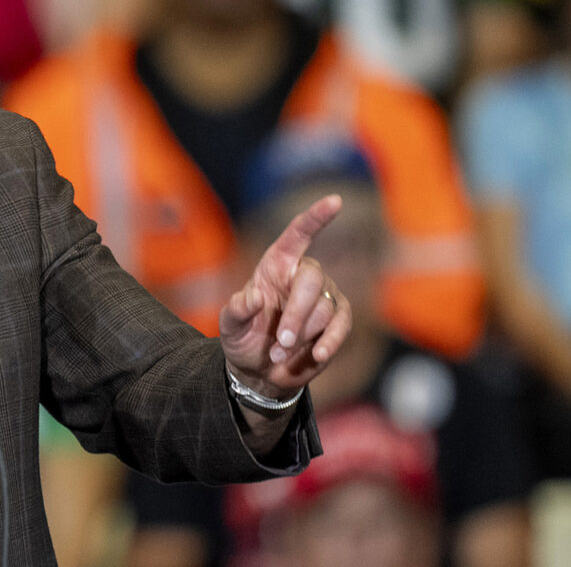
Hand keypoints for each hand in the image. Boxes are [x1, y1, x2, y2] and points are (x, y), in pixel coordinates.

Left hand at [220, 195, 351, 400]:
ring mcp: (324, 297)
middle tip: (281, 341)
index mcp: (276, 265)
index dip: (316, 217)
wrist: (260, 370)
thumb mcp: (229, 325)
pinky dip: (330, 341)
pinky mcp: (337, 321)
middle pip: (311, 279)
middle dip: (297, 312)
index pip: (298, 234)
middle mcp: (303, 275)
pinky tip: (318, 355)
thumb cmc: (243, 337)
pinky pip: (341, 325)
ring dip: (302, 335)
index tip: (335, 201)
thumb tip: (253, 299)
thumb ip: (236, 310)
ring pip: (324, 308)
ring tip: (279, 353)